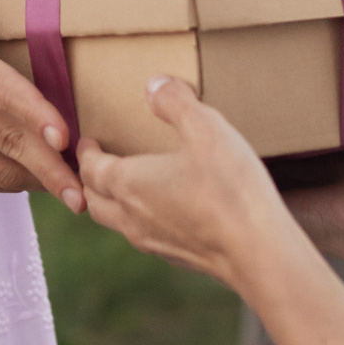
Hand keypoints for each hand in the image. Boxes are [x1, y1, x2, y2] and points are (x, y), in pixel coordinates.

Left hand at [76, 77, 295, 287]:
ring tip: (127, 187)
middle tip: (98, 164)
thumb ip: (176, 102)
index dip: (86, 154)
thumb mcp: (206, 128)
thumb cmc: (229, 188)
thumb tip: (155, 85)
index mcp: (129, 184)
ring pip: (117, 223)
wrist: (258, 251)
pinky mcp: (176, 259)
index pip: (90, 169)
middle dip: (91, 180)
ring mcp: (153, 243)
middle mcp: (132, 218)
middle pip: (95, 200)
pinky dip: (141, 221)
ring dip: (113, 204)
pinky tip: (165, 211)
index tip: (87, 142)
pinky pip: (145, 238)